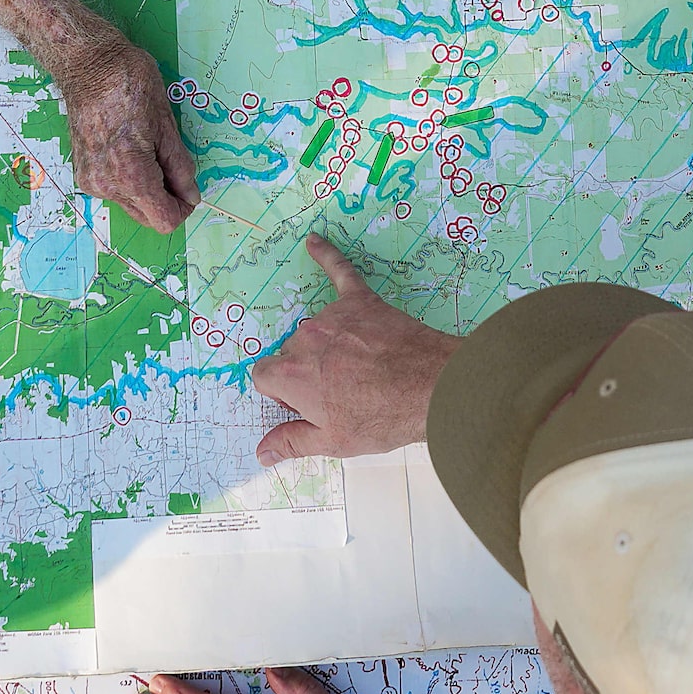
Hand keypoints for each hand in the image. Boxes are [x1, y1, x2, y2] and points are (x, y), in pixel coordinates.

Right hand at [54, 33, 199, 231]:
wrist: (88, 65)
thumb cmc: (130, 85)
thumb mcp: (166, 125)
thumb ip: (180, 167)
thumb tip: (191, 195)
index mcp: (132, 176)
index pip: (164, 220)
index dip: (183, 208)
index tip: (189, 189)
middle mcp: (107, 186)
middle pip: (147, 216)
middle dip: (165, 199)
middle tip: (173, 165)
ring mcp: (91, 181)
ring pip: (130, 203)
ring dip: (146, 187)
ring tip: (149, 148)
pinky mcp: (83, 172)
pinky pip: (114, 189)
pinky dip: (128, 178)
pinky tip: (130, 147)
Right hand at [250, 236, 458, 462]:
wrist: (430, 386)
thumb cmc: (382, 416)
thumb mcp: (333, 442)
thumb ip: (291, 443)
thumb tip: (261, 452)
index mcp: (291, 375)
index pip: (265, 377)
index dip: (284, 393)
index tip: (306, 403)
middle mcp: (304, 340)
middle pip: (291, 352)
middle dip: (308, 371)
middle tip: (342, 391)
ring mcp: (332, 317)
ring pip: (316, 328)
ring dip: (328, 344)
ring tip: (360, 367)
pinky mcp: (361, 301)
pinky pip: (339, 271)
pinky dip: (326, 256)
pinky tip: (314, 241)